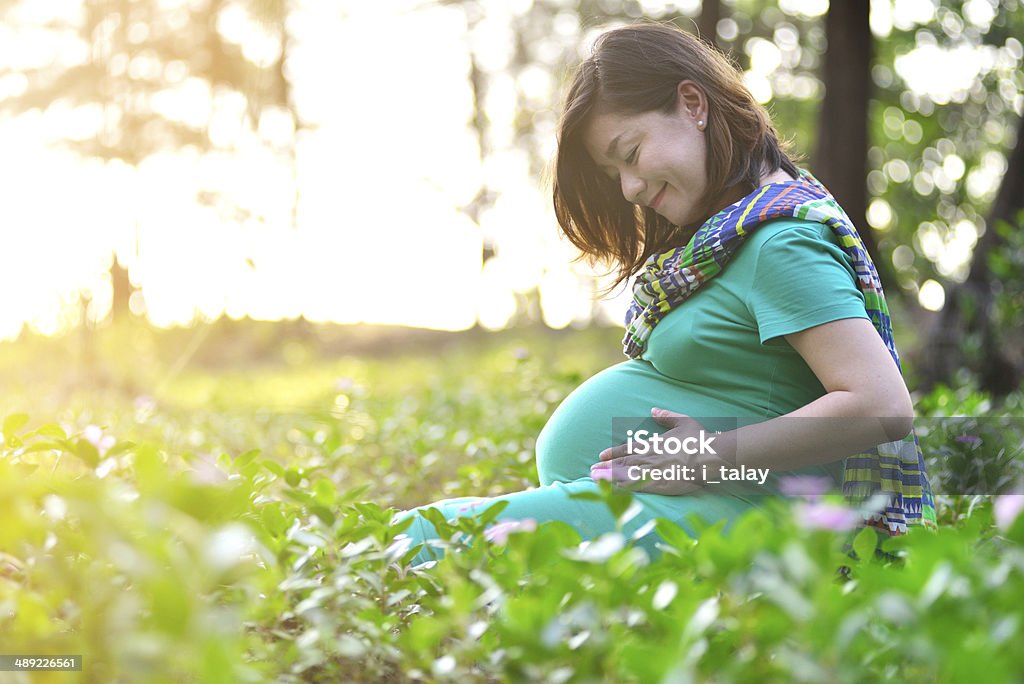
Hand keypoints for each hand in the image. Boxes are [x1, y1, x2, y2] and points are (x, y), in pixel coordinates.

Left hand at [589, 408, 731, 495]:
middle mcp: (649, 458)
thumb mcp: (683, 422)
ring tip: (594, 479)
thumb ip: (666, 416)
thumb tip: (654, 410)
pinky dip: (622, 489)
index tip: (601, 456)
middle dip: (605, 467)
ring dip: (608, 477)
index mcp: (653, 444)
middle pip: (622, 463)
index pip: (628, 448)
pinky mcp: (659, 485)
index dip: (613, 452)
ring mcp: (652, 472)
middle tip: (591, 470)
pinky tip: (612, 492)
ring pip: (625, 475)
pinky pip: (637, 487)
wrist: (709, 456)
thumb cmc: (698, 439)